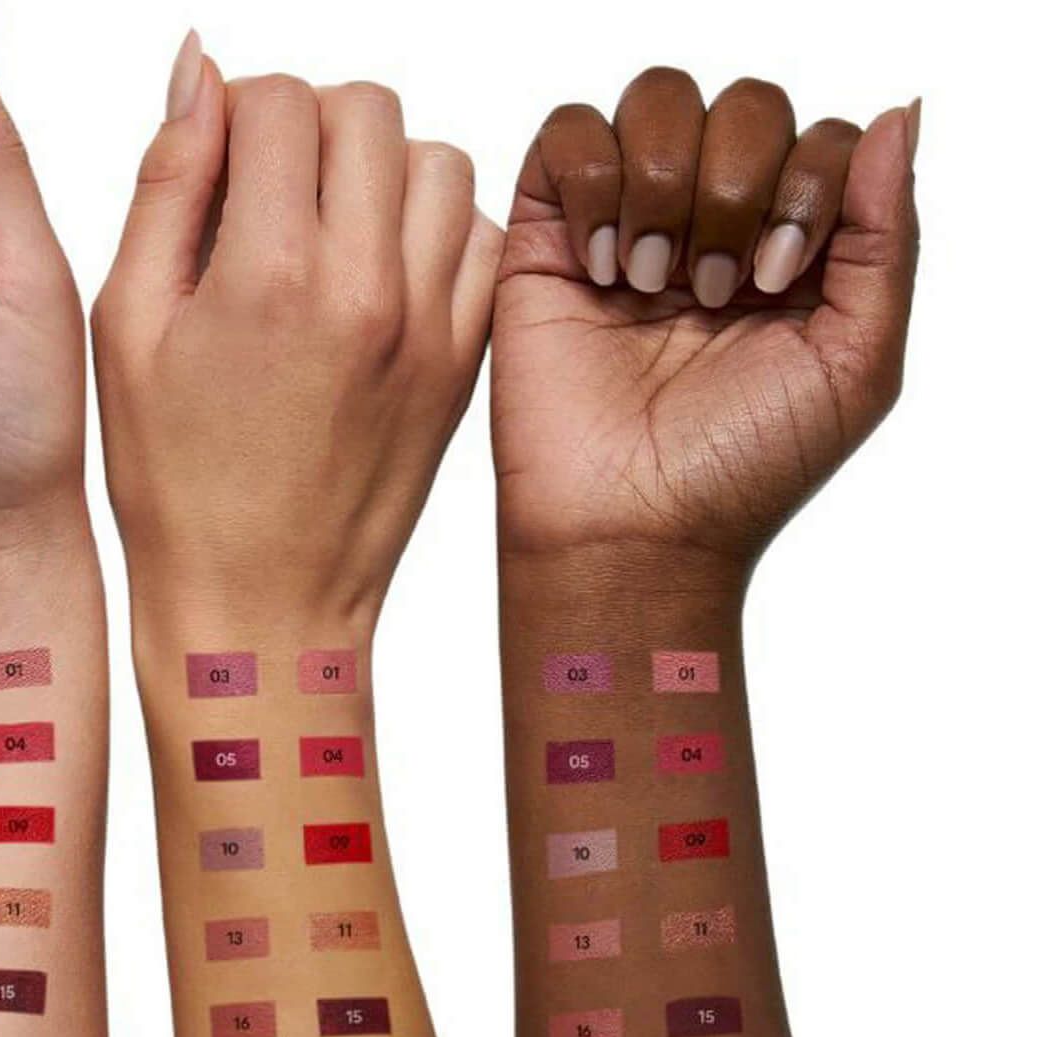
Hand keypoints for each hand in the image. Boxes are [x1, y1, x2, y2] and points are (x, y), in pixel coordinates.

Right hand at [93, 36, 501, 631]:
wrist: (262, 607)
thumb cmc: (179, 489)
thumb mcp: (129, 330)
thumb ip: (167, 186)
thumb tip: (201, 73)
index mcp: (271, 277)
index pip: (280, 99)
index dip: (236, 110)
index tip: (220, 160)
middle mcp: (367, 291)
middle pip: (369, 110)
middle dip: (311, 122)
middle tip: (273, 184)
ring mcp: (429, 330)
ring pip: (439, 164)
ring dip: (381, 168)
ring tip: (330, 225)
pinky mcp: (461, 365)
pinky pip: (480, 243)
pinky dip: (435, 230)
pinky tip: (380, 270)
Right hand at [492, 68, 918, 562]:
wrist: (630, 530)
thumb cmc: (739, 470)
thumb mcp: (859, 362)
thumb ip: (888, 239)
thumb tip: (895, 117)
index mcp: (788, 253)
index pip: (817, 138)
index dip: (806, 185)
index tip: (778, 282)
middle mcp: (710, 229)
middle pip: (744, 105)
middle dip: (735, 188)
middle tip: (710, 291)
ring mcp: (627, 229)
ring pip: (658, 99)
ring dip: (664, 183)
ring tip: (649, 283)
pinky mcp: (546, 242)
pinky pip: (567, 135)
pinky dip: (593, 181)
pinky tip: (601, 267)